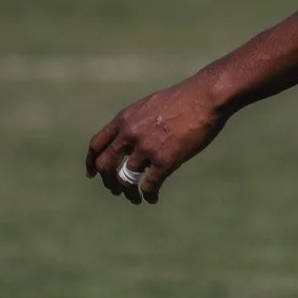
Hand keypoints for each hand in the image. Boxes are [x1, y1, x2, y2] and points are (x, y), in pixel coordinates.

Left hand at [85, 74, 226, 204]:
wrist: (205, 98)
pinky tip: (152, 198)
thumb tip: (130, 142)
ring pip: (125, 180)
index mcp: (124, 119)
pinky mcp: (165, 160)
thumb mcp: (149, 106)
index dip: (91, 162)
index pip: (96, 145)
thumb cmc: (182, 99)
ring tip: (135, 198)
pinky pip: (148, 185)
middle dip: (108, 181)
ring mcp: (146, 148)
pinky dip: (148, 195)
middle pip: (105, 165)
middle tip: (115, 189)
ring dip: (128, 193)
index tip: (92, 174)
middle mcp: (130, 134)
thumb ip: (135, 123)